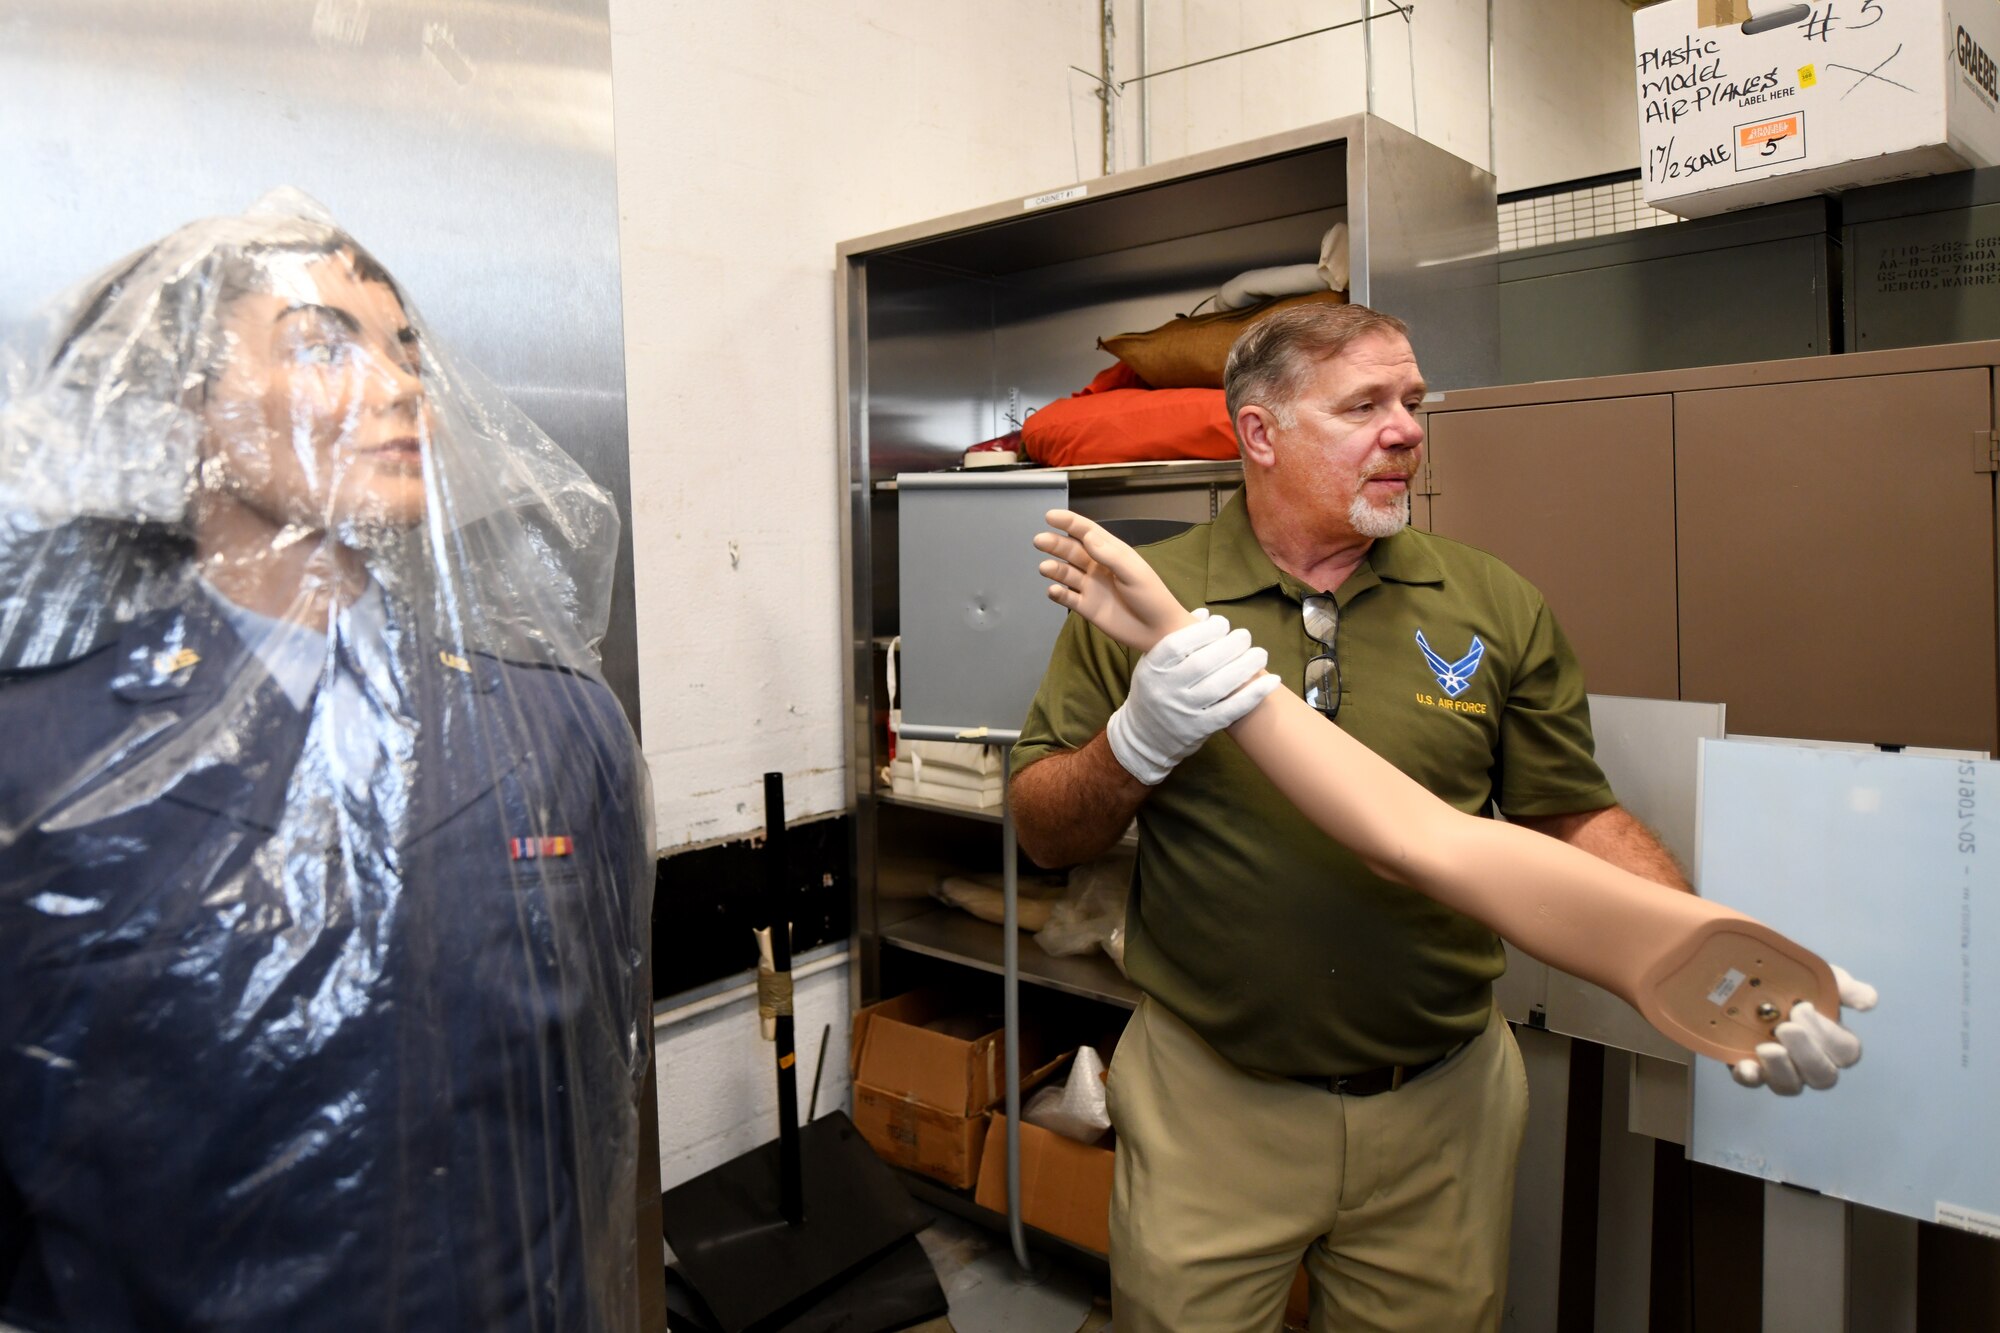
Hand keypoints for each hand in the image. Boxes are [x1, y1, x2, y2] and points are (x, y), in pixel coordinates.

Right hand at [1035, 509, 1197, 652]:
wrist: (1156, 631)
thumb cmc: (1150, 596)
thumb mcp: (1133, 572)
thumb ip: (1109, 555)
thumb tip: (1087, 535)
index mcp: (1110, 552)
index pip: (1086, 532)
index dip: (1069, 522)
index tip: (1050, 516)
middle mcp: (1096, 566)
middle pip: (1071, 551)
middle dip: (1055, 544)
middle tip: (1039, 540)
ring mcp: (1090, 586)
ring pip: (1065, 573)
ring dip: (1054, 569)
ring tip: (1045, 568)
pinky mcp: (1085, 607)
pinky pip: (1066, 597)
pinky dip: (1057, 593)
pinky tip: (1053, 590)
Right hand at [1105, 611, 1279, 784]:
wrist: (1144, 738)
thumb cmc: (1153, 693)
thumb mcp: (1153, 665)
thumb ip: (1177, 640)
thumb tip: (1205, 615)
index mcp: (1153, 668)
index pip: (1177, 645)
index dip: (1203, 631)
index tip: (1222, 624)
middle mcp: (1165, 689)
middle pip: (1202, 663)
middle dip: (1230, 646)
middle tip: (1245, 636)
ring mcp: (1183, 711)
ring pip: (1219, 686)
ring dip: (1245, 666)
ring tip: (1260, 654)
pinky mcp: (1200, 728)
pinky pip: (1231, 710)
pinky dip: (1253, 694)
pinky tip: (1272, 681)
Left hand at [1730, 965, 1876, 1094]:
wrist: (1747, 980)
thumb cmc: (1793, 983)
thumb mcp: (1818, 978)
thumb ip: (1843, 987)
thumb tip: (1869, 1001)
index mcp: (1832, 1040)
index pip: (1846, 1052)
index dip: (1829, 1036)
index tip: (1803, 1008)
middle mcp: (1809, 1062)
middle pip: (1823, 1077)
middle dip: (1807, 1054)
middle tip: (1785, 1027)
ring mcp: (1779, 1070)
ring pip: (1790, 1087)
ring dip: (1781, 1068)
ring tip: (1766, 1046)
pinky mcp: (1749, 1069)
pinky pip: (1752, 1083)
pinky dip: (1750, 1076)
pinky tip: (1746, 1066)